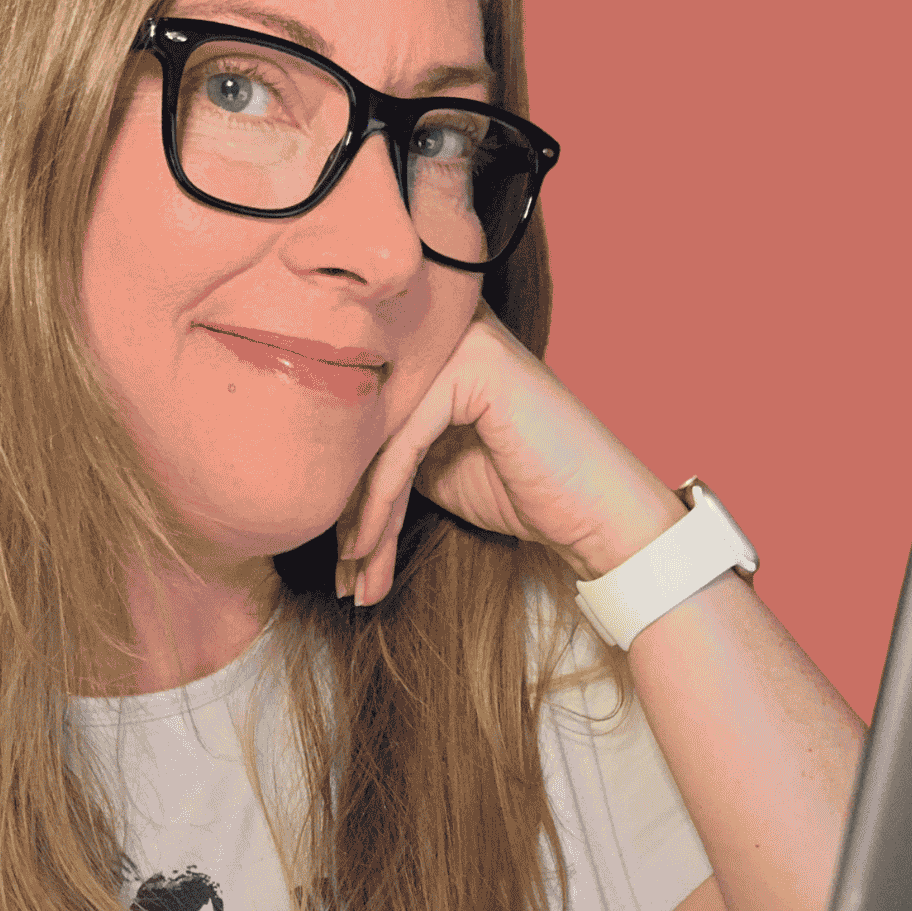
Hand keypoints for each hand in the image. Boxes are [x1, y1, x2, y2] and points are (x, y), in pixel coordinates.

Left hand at [334, 302, 683, 605]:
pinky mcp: (474, 368)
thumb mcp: (436, 467)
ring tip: (356, 580)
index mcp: (433, 345)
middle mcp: (445, 330)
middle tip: (344, 579)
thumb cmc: (525, 490)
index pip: (364, 415)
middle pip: (366, 426)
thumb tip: (313, 476)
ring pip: (379, 438)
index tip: (339, 560)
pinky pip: (402, 442)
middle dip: (348, 513)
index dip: (343, 490)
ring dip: (361, 522)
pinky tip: (367, 551)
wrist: (598, 514)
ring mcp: (462, 342)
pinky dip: (379, 505)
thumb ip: (385, 450)